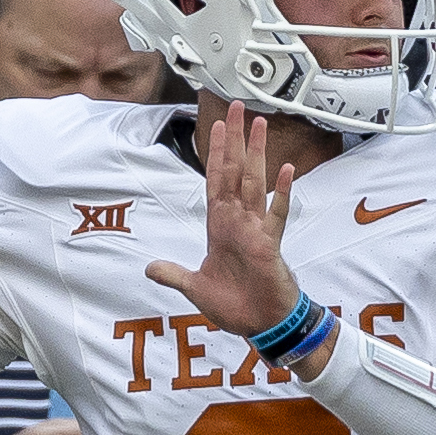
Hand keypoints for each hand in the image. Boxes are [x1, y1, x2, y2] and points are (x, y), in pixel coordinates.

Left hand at [144, 102, 301, 336]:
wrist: (261, 326)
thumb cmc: (234, 306)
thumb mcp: (194, 289)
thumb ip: (174, 275)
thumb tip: (149, 268)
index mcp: (220, 227)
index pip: (215, 181)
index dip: (214, 154)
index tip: (216, 126)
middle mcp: (238, 222)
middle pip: (234, 172)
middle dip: (234, 140)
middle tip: (237, 108)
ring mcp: (256, 230)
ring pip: (254, 183)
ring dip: (255, 154)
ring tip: (259, 124)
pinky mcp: (270, 244)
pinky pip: (276, 214)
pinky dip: (281, 193)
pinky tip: (286, 169)